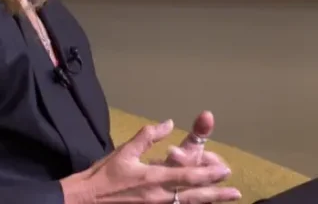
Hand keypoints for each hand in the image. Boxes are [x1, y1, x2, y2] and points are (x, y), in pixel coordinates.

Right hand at [60, 118, 241, 203]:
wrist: (82, 202)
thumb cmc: (103, 176)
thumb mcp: (125, 152)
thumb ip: (148, 136)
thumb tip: (169, 123)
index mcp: (153, 178)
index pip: (187, 177)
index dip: (208, 175)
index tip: (225, 171)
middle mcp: (158, 197)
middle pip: (193, 196)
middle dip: (216, 194)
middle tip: (235, 192)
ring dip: (207, 203)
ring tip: (224, 200)